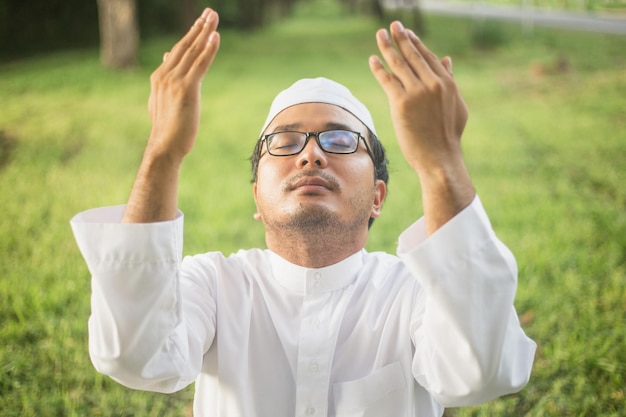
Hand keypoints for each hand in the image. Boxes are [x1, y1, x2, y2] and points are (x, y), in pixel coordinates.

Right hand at [146, 8, 219, 162]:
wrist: (164, 146)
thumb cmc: (167, 127)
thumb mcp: (163, 99)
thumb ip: (166, 77)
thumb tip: (168, 56)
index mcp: (159, 77)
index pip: (178, 50)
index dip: (191, 34)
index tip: (201, 21)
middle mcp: (165, 75)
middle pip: (186, 46)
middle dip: (199, 27)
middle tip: (211, 12)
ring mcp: (174, 81)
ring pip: (193, 52)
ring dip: (205, 33)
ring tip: (214, 18)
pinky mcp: (187, 90)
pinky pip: (200, 65)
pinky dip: (208, 50)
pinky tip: (215, 38)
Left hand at [369, 21, 473, 233]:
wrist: (440, 158)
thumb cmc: (448, 136)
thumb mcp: (456, 105)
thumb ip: (450, 80)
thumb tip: (446, 59)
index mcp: (446, 83)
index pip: (427, 57)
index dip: (415, 44)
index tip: (407, 34)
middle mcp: (432, 84)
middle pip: (412, 55)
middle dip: (401, 38)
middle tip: (392, 25)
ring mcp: (416, 92)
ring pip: (398, 64)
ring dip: (387, 47)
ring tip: (380, 35)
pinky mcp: (401, 103)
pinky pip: (387, 80)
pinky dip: (379, 68)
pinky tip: (372, 59)